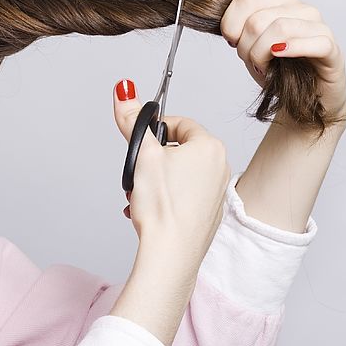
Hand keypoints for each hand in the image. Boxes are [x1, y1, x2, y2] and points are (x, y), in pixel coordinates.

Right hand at [113, 79, 230, 266]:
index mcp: (209, 147)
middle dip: (153, 161)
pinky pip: (183, 195)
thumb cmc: (163, 207)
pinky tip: (150, 211)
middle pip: (178, 149)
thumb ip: (133, 120)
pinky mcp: (208, 214)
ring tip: (142, 195)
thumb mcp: (142, 154)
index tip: (140, 145)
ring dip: (155, 181)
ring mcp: (216, 193)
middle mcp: (220, 167)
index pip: (178, 123)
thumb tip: (125, 90)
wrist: (171, 254)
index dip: (153, 132)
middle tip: (139, 173)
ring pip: (178, 174)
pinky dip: (165, 198)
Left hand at [218, 0, 345, 120]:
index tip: (231, 42)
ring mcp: (319, 27)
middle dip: (245, 46)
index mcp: (280, 2)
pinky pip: (316, 41)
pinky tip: (281, 56)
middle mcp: (301, 9)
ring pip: (280, 28)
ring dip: (262, 54)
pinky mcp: (332, 50)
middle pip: (257, 19)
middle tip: (252, 60)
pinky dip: (293, 49)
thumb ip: (236, 16)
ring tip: (265, 67)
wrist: (303, 99)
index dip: (230, 25)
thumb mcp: (248, 43)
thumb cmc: (278, 70)